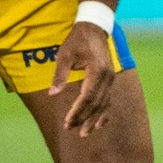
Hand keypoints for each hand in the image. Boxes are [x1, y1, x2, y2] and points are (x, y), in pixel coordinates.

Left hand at [48, 21, 117, 135]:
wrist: (94, 29)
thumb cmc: (77, 41)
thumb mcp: (64, 55)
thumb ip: (59, 75)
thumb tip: (52, 94)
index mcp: (97, 70)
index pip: (87, 96)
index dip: (78, 111)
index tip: (68, 122)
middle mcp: (107, 77)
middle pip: (96, 103)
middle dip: (84, 118)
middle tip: (70, 129)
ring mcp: (111, 79)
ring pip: (104, 104)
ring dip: (94, 119)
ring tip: (84, 133)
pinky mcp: (110, 81)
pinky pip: (108, 100)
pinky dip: (104, 114)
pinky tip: (98, 125)